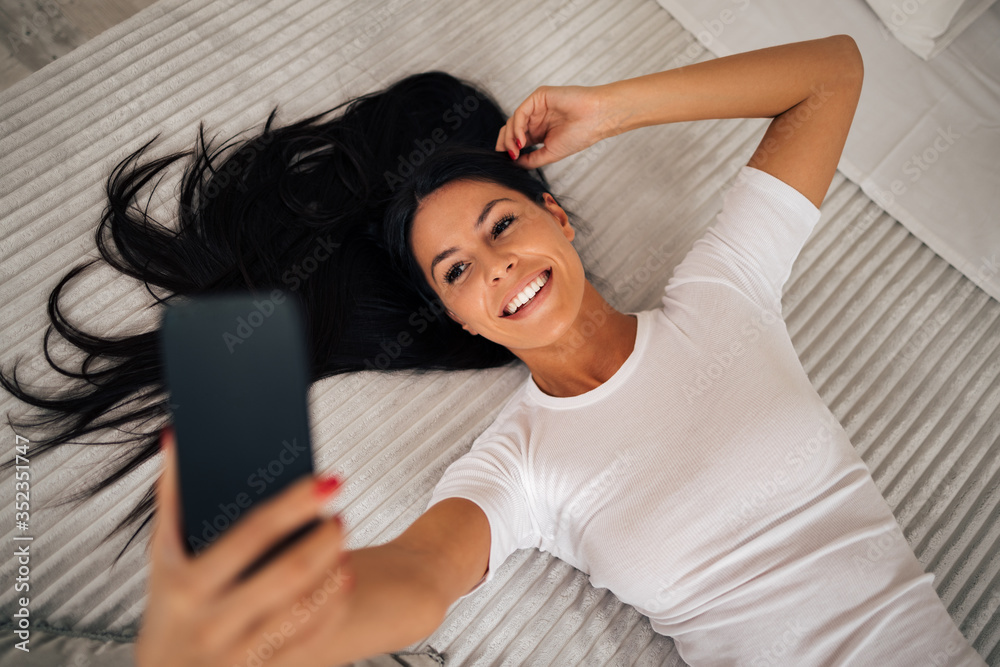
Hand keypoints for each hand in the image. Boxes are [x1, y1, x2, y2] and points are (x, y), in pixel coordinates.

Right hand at [135, 426, 354, 666]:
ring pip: (305, 608)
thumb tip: (176, 436)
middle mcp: (214, 623)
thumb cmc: (170, 603)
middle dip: (323, 539)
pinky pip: (312, 637)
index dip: (295, 504)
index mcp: (189, 585)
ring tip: (340, 538)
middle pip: (288, 573)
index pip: (253, 534)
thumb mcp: (163, 554)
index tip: (327, 481)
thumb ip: (171, 495)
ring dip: (333, 568)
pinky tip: (342, 576)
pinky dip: (333, 604)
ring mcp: (241, 654)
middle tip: (340, 514)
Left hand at [495, 84, 617, 169]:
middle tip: (506, 156)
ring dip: (510, 138)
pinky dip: (517, 128)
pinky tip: (521, 141)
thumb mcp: (550, 153)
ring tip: (516, 151)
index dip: (508, 150)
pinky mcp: (538, 97)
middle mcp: (536, 119)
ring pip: (513, 122)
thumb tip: (513, 163)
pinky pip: (520, 113)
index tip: (506, 162)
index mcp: (539, 131)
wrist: (596, 119)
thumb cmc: (580, 135)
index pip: (516, 139)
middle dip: (504, 143)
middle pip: (510, 129)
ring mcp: (536, 107)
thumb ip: (531, 159)